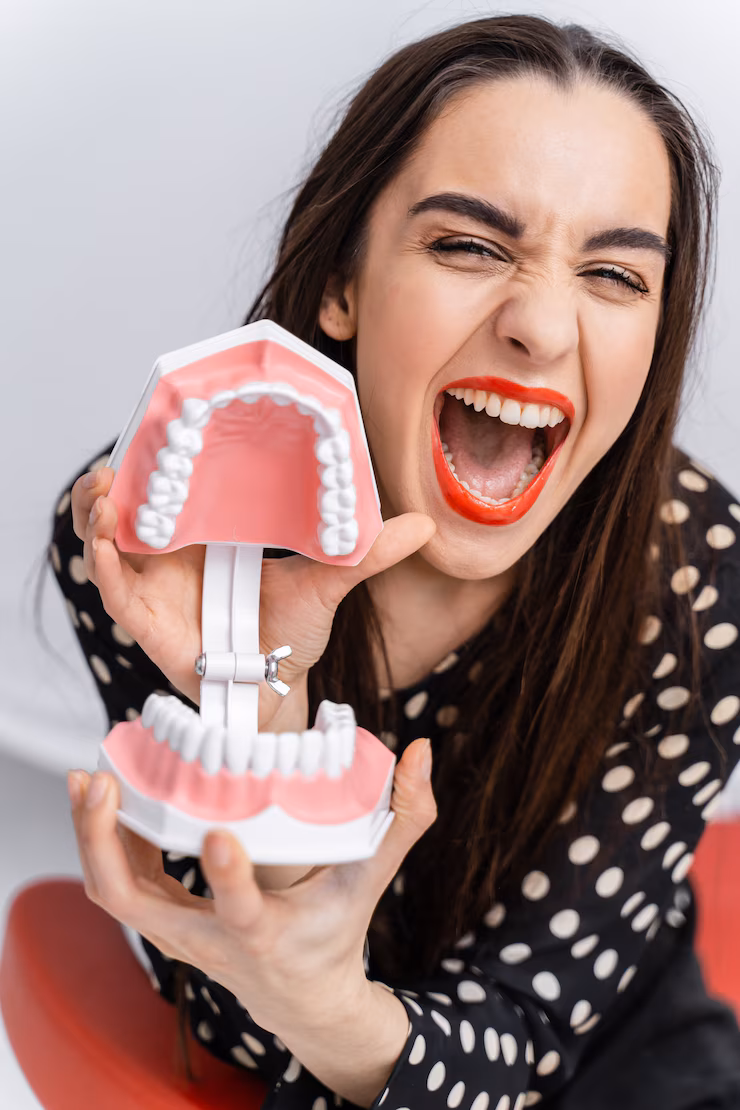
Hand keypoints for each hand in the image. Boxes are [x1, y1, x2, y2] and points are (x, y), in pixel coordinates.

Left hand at [68, 737, 435, 1038]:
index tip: (218, 835)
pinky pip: (122, 883)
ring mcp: (177, 934)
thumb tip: (421, 752)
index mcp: (265, 935)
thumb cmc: (336, 934)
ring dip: (92, 836)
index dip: (227, 878)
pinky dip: (109, 840)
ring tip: (90, 777)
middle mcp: (208, 941)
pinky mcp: (164, 922)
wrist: (301, 996)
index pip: (241, 913)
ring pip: (114, 892)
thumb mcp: (372, 880)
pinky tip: (114, 794)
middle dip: (104, 843)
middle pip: (133, 903)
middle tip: (100, 782)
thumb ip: (402, 819)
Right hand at [71, 468, 435, 725]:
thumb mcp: (330, 584)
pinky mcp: (144, 619)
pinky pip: (112, 587)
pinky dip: (100, 560)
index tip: (155, 424)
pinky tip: (102, 537)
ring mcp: (154, 586)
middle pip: (128, 508)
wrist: (278, 692)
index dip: (156, 459)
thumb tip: (425, 525)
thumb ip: (366, 554)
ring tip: (105, 485)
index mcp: (207, 536)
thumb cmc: (293, 636)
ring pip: (108, 540)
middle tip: (119, 456)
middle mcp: (173, 556)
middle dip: (114, 479)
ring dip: (97, 510)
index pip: (171, 489)